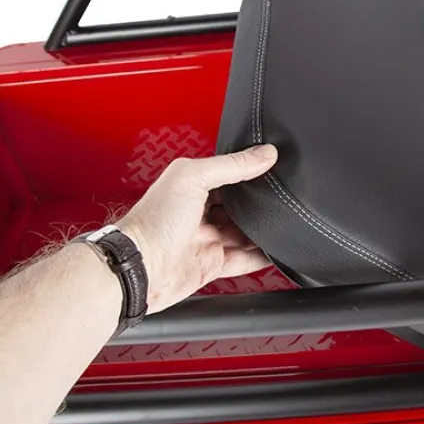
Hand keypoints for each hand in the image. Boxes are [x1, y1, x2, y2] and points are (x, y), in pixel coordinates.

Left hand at [119, 144, 277, 312]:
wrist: (139, 268)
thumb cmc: (152, 223)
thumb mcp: (192, 178)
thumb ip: (231, 165)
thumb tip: (264, 154)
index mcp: (190, 185)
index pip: (228, 174)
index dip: (249, 171)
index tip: (273, 165)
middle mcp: (199, 212)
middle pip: (239, 205)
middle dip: (258, 203)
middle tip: (281, 197)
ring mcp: (206, 239)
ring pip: (245, 233)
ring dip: (263, 230)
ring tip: (284, 222)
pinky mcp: (212, 264)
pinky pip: (244, 260)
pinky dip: (261, 257)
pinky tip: (275, 251)